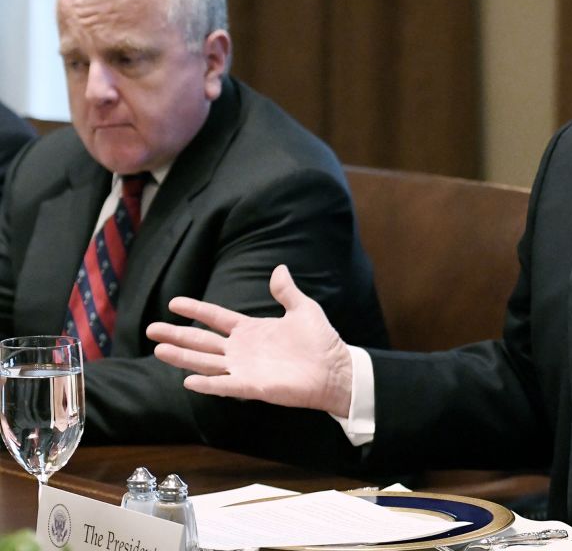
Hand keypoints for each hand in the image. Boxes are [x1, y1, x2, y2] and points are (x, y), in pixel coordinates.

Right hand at [146, 264, 353, 416]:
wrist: (336, 370)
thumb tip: (279, 268)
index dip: (195, 310)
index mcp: (252, 330)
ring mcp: (245, 369)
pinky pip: (226, 385)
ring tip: (158, 350)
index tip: (173, 303)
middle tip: (151, 329)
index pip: (216, 318)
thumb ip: (286, 292)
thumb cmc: (321, 342)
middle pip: (202, 341)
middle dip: (177, 335)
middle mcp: (242, 350)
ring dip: (183, 357)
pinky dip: (208, 384)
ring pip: (206, 362)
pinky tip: (188, 380)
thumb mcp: (303, 310)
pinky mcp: (253, 387)